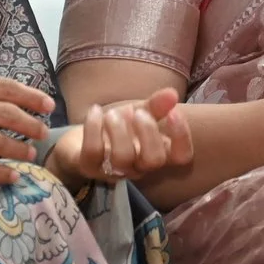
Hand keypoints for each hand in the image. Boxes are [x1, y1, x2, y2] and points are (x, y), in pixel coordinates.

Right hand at [0, 71, 54, 186]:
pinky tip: (13, 176)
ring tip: (31, 153)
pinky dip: (1, 172)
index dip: (32, 97)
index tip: (49, 106)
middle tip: (43, 132)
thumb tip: (10, 98)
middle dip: (31, 124)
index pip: (5, 87)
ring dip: (20, 149)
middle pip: (7, 114)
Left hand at [47, 88, 195, 187]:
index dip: (182, 137)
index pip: (182, 156)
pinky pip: (93, 151)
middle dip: (148, 132)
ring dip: (119, 129)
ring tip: (111, 114)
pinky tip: (94, 111)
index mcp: (156, 153)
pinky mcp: (89, 167)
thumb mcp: (139, 113)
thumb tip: (172, 94)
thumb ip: (156, 105)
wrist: (82, 139)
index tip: (174, 112)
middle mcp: (139, 167)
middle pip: (154, 160)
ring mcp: (114, 170)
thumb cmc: (118, 128)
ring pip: (123, 158)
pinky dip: (93, 127)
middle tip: (137, 113)